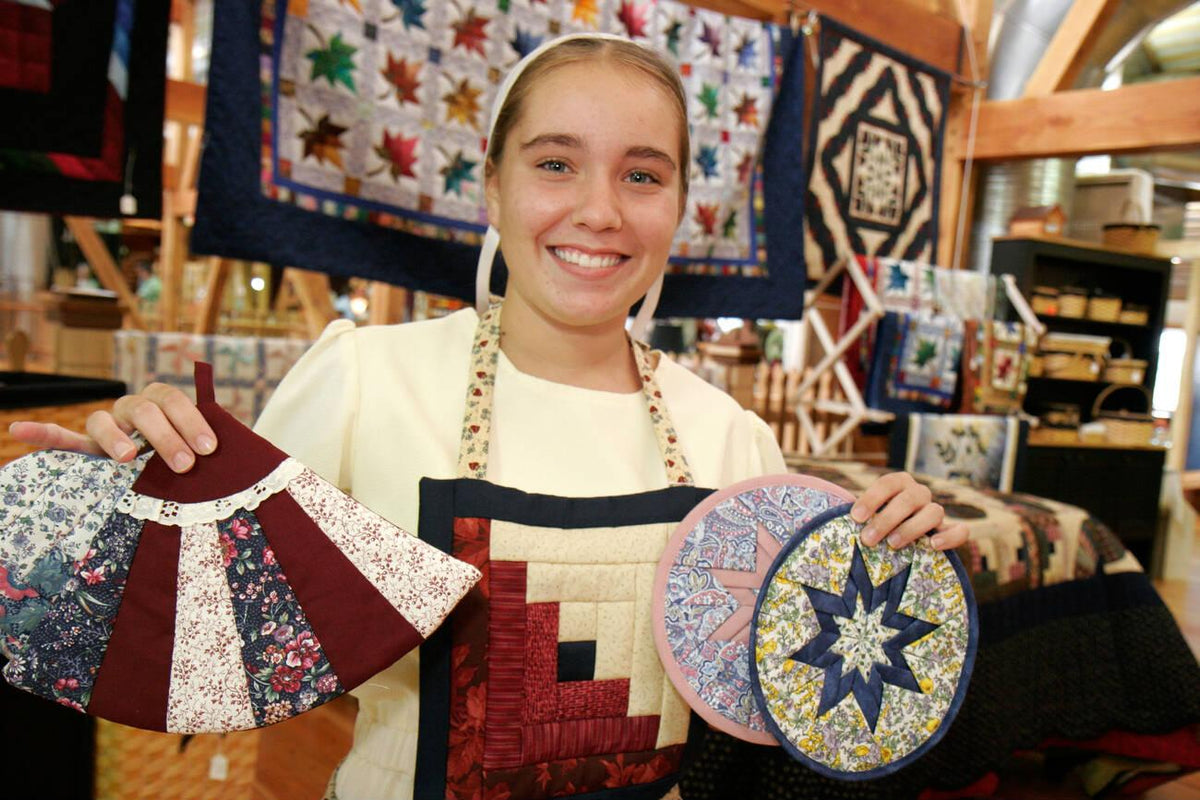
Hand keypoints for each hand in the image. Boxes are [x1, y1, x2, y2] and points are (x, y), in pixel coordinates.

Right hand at [7, 383, 216, 472]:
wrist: (177, 467)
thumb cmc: (193, 455)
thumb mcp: (205, 448)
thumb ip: (212, 444)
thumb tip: (241, 450)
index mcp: (162, 402)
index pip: (172, 400)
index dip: (191, 420)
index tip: (208, 448)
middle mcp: (133, 410)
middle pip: (144, 410)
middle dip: (166, 436)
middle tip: (186, 464)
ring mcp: (108, 427)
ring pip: (102, 421)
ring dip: (114, 438)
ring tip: (127, 458)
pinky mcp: (87, 447)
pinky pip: (62, 439)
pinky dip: (42, 433)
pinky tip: (18, 431)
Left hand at [849, 472, 968, 550]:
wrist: (897, 539)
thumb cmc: (874, 525)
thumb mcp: (865, 516)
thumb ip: (858, 515)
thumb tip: (834, 518)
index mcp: (899, 483)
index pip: (887, 483)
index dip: (871, 498)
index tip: (855, 517)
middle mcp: (919, 493)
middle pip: (909, 499)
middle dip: (886, 519)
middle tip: (867, 539)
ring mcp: (936, 512)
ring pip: (934, 512)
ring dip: (911, 528)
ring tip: (893, 544)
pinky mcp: (950, 531)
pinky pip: (961, 530)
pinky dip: (950, 536)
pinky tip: (933, 546)